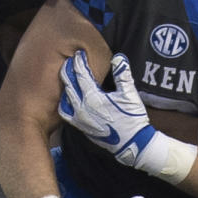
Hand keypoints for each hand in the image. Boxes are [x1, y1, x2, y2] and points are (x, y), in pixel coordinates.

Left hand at [59, 51, 196, 183]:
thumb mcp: (130, 94)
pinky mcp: (80, 127)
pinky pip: (66, 113)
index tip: (79, 54)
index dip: (79, 63)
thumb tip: (118, 58)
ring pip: (66, 98)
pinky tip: (68, 98)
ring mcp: (80, 119)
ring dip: (66, 85)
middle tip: (70, 61)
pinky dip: (65, 102)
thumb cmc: (132, 118)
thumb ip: (123, 74)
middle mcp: (82, 108)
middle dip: (69, 71)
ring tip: (67, 77)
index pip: (81, 75)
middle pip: (69, 85)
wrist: (132, 143)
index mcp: (93, 98)